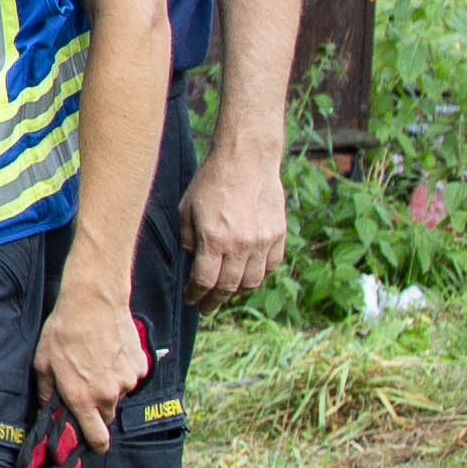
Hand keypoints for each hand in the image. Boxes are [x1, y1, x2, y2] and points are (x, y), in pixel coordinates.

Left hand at [33, 289, 145, 447]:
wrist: (94, 301)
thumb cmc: (64, 331)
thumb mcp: (43, 362)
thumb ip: (46, 391)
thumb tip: (46, 407)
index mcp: (83, 399)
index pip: (98, 439)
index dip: (95, 444)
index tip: (93, 444)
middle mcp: (109, 394)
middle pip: (107, 416)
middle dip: (97, 408)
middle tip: (85, 386)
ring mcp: (128, 380)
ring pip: (119, 394)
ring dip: (110, 386)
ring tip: (96, 361)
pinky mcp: (140, 366)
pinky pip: (131, 377)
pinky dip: (122, 370)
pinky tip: (109, 352)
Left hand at [191, 144, 288, 306]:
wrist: (247, 160)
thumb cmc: (211, 181)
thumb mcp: (187, 209)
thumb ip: (189, 240)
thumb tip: (194, 262)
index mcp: (215, 239)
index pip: (204, 281)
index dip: (195, 294)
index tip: (191, 300)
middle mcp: (242, 244)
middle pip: (229, 287)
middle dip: (214, 301)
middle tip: (206, 307)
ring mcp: (264, 241)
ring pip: (253, 281)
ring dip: (237, 291)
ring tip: (226, 292)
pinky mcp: (279, 234)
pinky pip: (271, 266)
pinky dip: (259, 275)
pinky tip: (248, 275)